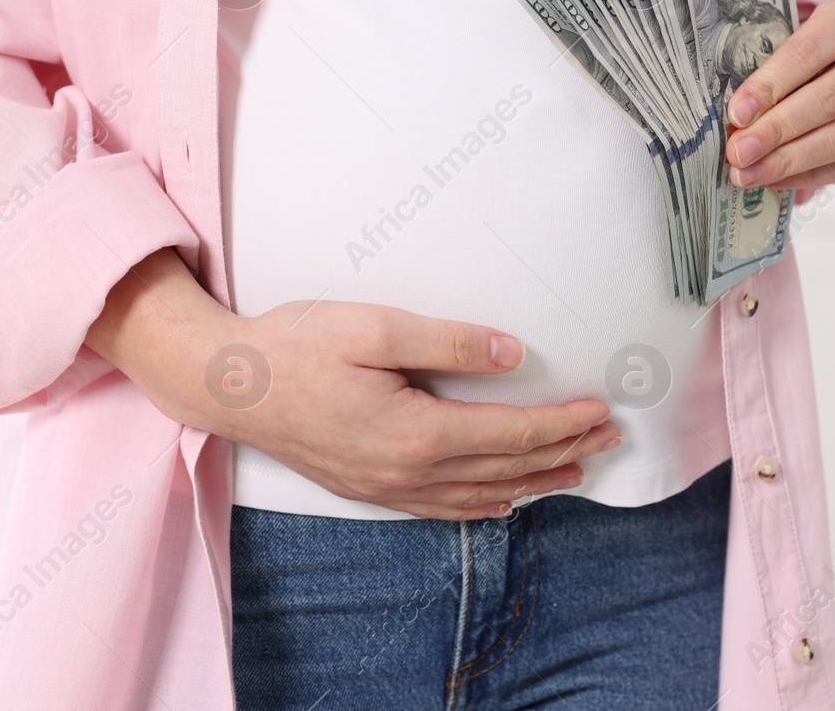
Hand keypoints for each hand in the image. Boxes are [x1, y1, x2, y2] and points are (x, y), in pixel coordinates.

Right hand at [87, 249, 618, 520]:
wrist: (226, 384)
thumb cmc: (295, 345)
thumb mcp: (374, 326)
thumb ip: (450, 341)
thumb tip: (514, 357)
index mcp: (416, 432)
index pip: (511, 434)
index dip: (562, 423)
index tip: (601, 408)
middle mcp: (406, 471)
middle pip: (505, 469)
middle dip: (562, 453)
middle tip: (607, 438)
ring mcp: (385, 486)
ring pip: (478, 495)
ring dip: (532, 483)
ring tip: (575, 471)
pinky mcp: (367, 486)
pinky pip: (440, 508)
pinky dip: (481, 506)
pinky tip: (501, 502)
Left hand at [723, 0, 834, 189]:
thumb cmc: (818, 55)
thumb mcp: (797, 43)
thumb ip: (772, 75)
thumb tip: (737, 123)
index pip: (808, 53)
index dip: (770, 86)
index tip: (737, 114)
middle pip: (829, 99)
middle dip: (777, 130)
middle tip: (738, 153)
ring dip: (790, 161)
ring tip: (748, 174)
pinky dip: (810, 175)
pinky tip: (776, 178)